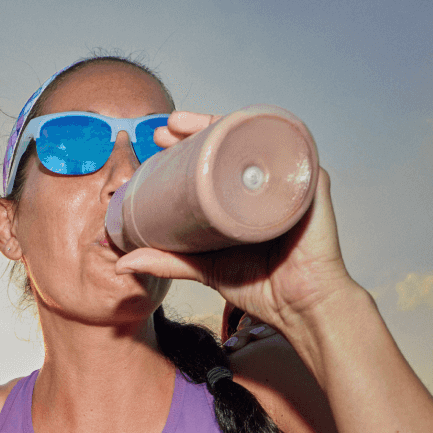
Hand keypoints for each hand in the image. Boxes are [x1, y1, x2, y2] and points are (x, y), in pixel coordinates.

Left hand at [120, 111, 357, 335]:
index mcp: (244, 194)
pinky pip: (291, 153)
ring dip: (223, 124)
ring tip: (187, 124)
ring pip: (255, 139)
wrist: (299, 309)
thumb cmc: (262, 286)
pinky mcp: (311, 186)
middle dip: (199, 126)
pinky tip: (238, 129)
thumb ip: (167, 262)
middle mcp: (267, 182)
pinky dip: (266, 137)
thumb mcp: (204, 268)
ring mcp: (289, 181)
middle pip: (234, 141)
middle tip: (167, 126)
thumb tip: (122, 263)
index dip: (189, 141)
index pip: (217, 157)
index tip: (158, 138)